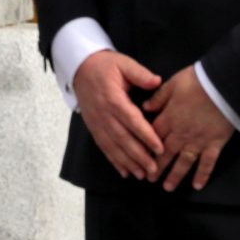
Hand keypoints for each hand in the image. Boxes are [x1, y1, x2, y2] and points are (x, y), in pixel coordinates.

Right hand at [71, 50, 163, 179]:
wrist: (79, 67)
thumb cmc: (105, 65)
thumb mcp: (124, 64)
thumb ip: (140, 74)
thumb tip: (157, 81)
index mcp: (113, 98)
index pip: (132, 120)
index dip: (146, 135)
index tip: (160, 149)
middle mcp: (103, 114)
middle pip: (122, 138)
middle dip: (138, 155)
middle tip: (153, 169)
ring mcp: (96, 122)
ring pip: (113, 146)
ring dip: (127, 162)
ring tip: (141, 175)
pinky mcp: (93, 127)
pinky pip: (103, 146)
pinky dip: (113, 160)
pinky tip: (124, 172)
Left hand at [143, 66, 238, 190]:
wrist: (224, 85)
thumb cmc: (198, 81)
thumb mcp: (173, 84)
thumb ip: (158, 97)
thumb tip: (145, 107)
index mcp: (170, 118)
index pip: (153, 136)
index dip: (145, 147)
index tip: (138, 157)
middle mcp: (181, 133)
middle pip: (166, 153)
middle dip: (156, 167)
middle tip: (149, 179)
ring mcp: (198, 140)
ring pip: (184, 162)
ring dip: (175, 176)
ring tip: (168, 188)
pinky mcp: (215, 143)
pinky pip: (208, 163)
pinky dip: (203, 175)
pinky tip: (198, 185)